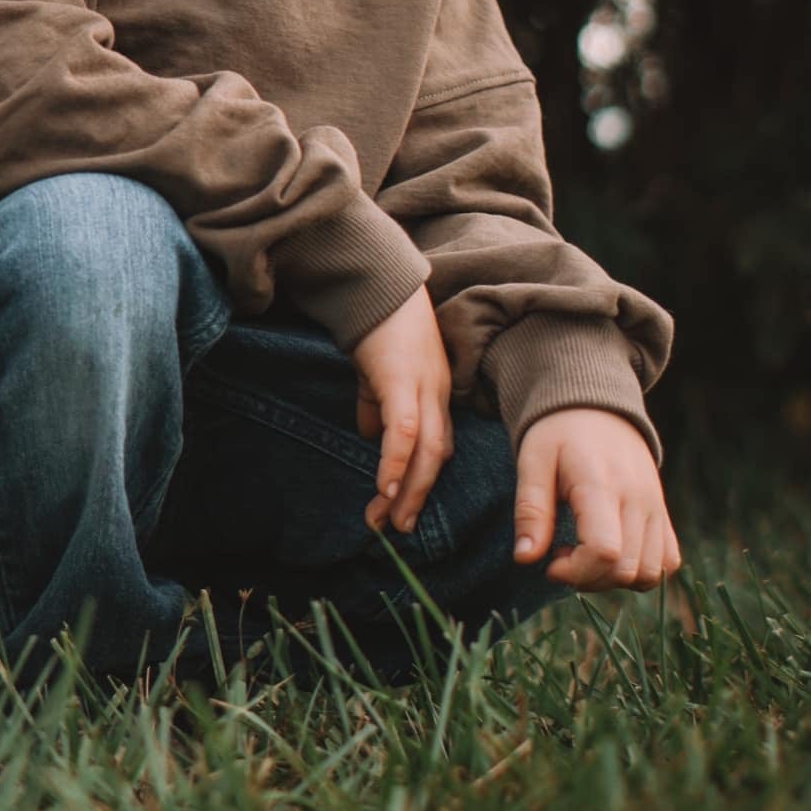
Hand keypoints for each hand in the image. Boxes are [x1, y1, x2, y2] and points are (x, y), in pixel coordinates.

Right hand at [349, 282, 452, 538]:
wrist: (375, 281)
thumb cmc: (376, 321)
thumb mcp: (378, 370)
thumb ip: (378, 403)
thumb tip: (371, 435)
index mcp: (436, 389)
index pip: (439, 444)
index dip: (423, 478)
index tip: (403, 508)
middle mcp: (438, 391)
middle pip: (438, 456)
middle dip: (417, 496)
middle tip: (398, 529)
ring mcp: (424, 385)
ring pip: (427, 450)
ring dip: (409, 489)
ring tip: (389, 519)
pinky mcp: (402, 379)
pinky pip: (405, 430)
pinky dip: (397, 461)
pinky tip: (385, 487)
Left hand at [513, 406, 682, 591]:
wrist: (597, 409)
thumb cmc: (558, 435)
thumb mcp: (532, 462)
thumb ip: (530, 511)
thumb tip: (525, 559)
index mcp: (600, 483)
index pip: (604, 550)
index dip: (575, 571)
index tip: (550, 563)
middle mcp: (637, 498)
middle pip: (625, 569)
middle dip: (588, 579)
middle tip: (562, 556)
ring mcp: (656, 506)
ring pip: (650, 573)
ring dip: (614, 580)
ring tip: (586, 554)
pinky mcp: (664, 513)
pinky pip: (668, 561)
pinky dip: (642, 572)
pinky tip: (612, 555)